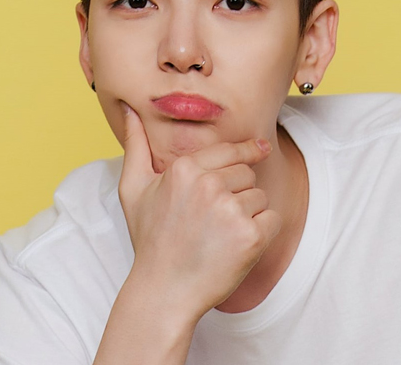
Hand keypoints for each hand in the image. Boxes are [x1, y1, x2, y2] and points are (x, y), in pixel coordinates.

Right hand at [117, 102, 282, 321]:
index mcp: (185, 169)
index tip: (261, 148)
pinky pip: (273, 219)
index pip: (230, 150)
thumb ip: (134, 145)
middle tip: (213, 219)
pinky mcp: (251, 236)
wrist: (164, 291)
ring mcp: (231, 211)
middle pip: (247, 173)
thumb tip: (128, 109)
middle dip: (237, 191)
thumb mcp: (133, 189)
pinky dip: (262, 233)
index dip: (246, 151)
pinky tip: (237, 246)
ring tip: (220, 234)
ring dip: (248, 213)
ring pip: (260, 196)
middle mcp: (209, 185)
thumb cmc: (150, 240)